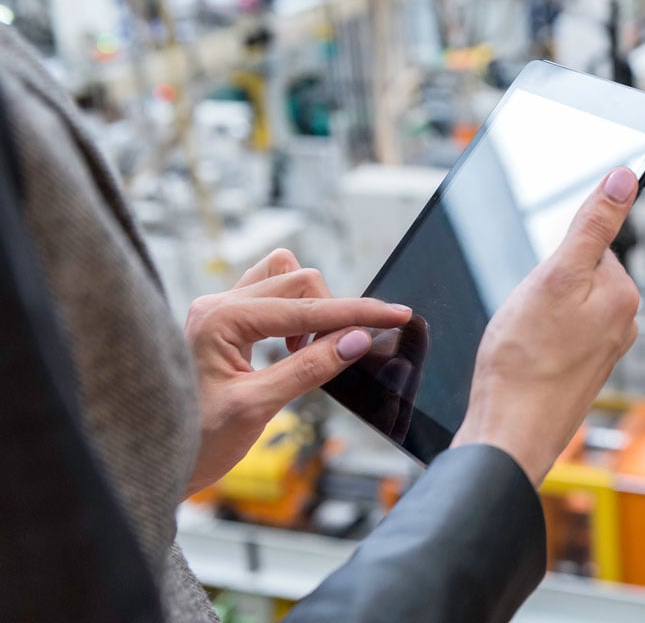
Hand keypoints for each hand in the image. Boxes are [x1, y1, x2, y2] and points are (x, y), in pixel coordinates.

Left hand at [183, 249, 411, 496]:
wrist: (153, 460)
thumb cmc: (195, 440)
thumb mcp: (258, 408)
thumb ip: (310, 368)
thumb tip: (357, 340)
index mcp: (220, 319)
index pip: (306, 307)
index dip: (358, 312)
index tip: (397, 314)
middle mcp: (217, 304)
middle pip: (299, 281)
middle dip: (333, 313)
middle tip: (343, 354)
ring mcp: (219, 310)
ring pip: (285, 279)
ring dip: (312, 308)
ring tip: (309, 352)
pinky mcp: (225, 322)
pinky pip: (271, 296)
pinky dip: (296, 314)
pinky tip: (295, 349)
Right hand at [453, 168, 640, 484]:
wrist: (509, 433)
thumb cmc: (524, 361)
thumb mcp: (555, 275)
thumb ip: (593, 225)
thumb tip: (625, 177)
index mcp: (624, 294)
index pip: (588, 245)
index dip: (552, 258)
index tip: (537, 286)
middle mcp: (623, 322)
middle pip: (576, 274)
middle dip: (544, 285)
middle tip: (525, 316)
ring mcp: (603, 350)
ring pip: (562, 306)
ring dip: (537, 314)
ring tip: (522, 340)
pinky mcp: (581, 371)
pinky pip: (556, 336)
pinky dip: (535, 340)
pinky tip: (523, 358)